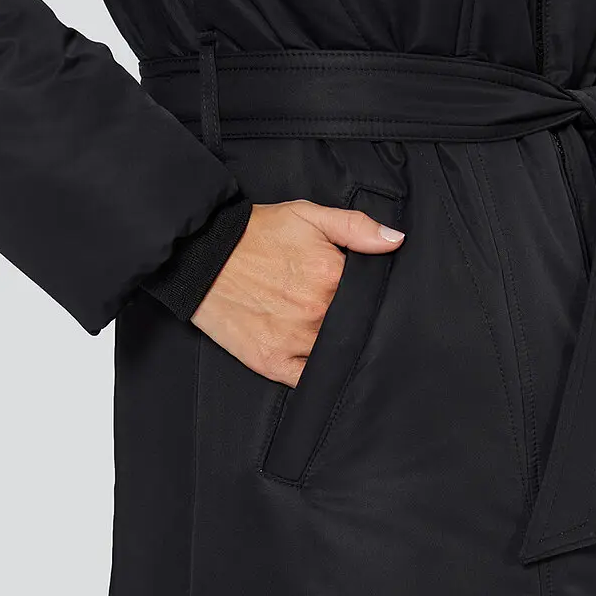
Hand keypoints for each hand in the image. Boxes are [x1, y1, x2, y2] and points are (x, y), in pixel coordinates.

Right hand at [191, 199, 405, 386]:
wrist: (200, 255)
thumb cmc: (256, 234)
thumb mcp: (307, 216)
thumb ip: (356, 227)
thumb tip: (395, 242)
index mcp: (331, 277)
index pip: (369, 298)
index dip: (365, 298)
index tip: (358, 296)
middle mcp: (316, 313)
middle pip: (352, 328)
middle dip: (350, 322)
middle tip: (337, 313)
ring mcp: (294, 342)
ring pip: (333, 354)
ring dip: (335, 348)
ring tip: (321, 333)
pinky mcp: (272, 362)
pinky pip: (307, 379)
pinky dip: (314, 374)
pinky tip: (312, 360)